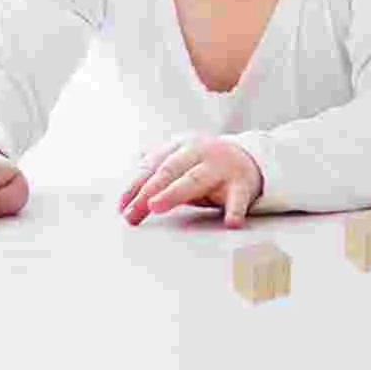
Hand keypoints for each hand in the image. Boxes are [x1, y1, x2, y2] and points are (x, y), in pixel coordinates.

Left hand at [118, 134, 263, 227]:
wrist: (249, 159)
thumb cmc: (204, 164)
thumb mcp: (179, 160)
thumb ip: (153, 169)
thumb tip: (124, 186)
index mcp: (181, 146)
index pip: (153, 165)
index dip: (135, 186)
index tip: (121, 207)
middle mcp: (200, 152)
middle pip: (170, 170)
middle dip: (149, 189)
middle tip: (132, 211)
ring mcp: (221, 166)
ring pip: (195, 179)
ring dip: (175, 192)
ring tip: (158, 205)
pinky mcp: (242, 184)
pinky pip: (238, 198)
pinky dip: (234, 210)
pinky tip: (230, 223)